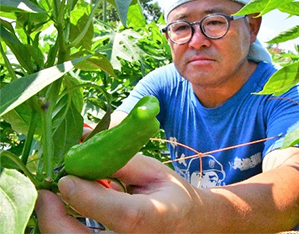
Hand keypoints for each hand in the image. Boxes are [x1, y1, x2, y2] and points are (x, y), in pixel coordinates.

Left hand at [35, 154, 200, 232]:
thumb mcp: (151, 170)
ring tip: (51, 199)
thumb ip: (120, 160)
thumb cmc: (170, 193)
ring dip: (57, 224)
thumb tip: (83, 140)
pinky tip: (66, 209)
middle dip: (56, 220)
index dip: (89, 198)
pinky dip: (66, 229)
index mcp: (156, 217)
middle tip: (45, 193)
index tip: (65, 178)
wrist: (186, 222)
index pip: (122, 215)